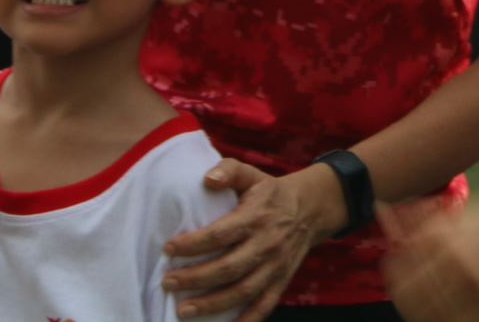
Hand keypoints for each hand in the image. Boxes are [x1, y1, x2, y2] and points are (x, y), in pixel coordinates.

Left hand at [163, 158, 342, 320]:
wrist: (311, 208)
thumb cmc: (270, 192)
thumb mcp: (251, 174)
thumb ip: (228, 171)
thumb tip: (207, 179)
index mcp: (256, 216)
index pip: (220, 234)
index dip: (193, 244)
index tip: (168, 249)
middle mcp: (267, 244)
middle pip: (228, 268)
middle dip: (195, 279)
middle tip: (167, 282)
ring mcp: (276, 266)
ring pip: (243, 291)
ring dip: (211, 305)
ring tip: (183, 310)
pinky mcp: (282, 281)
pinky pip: (264, 306)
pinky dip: (246, 321)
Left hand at [385, 194, 478, 321]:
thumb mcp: (464, 214)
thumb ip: (422, 219)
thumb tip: (381, 212)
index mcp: (444, 237)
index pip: (398, 271)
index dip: (393, 277)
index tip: (398, 278)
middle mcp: (458, 261)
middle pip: (409, 299)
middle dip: (407, 301)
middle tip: (414, 299)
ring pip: (432, 317)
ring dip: (429, 314)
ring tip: (439, 306)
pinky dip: (454, 320)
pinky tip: (458, 312)